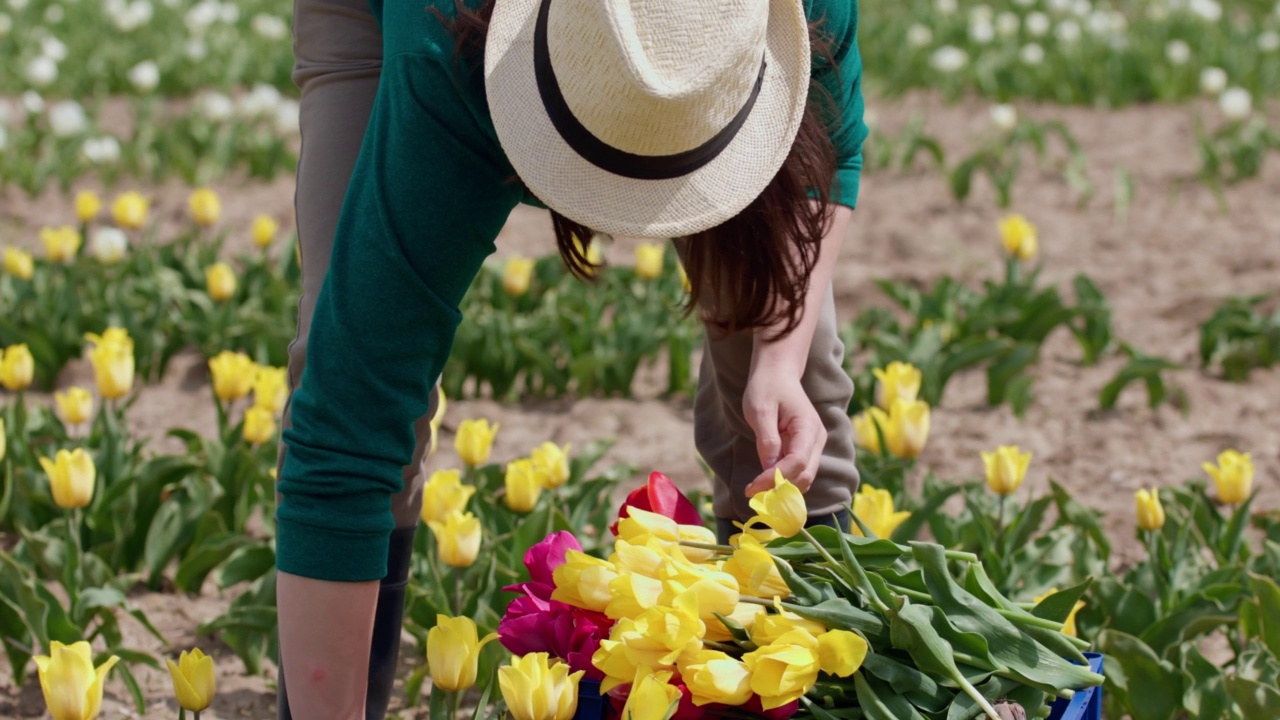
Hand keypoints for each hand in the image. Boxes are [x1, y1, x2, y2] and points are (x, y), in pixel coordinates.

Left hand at [742, 371, 826, 497]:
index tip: (751, 488)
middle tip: (752, 493)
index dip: (775, 478)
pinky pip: (798, 471)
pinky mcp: (806, 449)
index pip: (797, 463)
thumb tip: (769, 469)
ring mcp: (814, 445)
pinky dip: (783, 480)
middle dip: (780, 488)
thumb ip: (767, 440)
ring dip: (782, 487)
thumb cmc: (767, 387)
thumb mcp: (760, 410)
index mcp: (808, 428)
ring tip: (755, 488)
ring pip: (804, 478)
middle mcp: (817, 439)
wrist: (778, 373)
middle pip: (805, 476)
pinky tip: (763, 480)